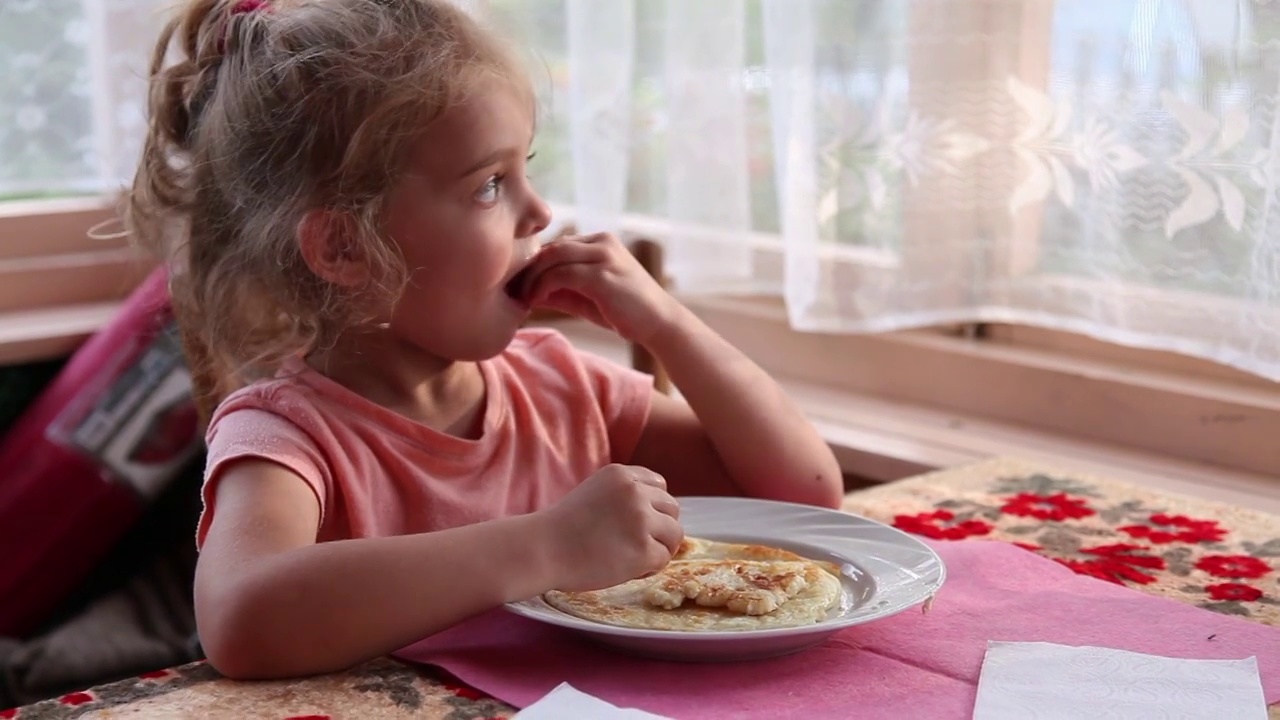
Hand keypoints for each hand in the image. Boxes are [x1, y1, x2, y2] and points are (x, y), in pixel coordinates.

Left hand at [519, 233, 678, 345]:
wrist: (658, 323)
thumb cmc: (624, 311)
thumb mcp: (587, 297)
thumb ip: (560, 290)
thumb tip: (526, 293)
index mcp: (600, 241)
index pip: (557, 245)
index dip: (534, 263)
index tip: (518, 283)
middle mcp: (602, 242)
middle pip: (552, 247)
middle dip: (528, 268)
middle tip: (512, 288)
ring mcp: (603, 256)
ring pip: (553, 256)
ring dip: (532, 277)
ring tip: (521, 296)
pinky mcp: (603, 274)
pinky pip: (562, 274)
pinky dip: (543, 286)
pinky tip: (535, 300)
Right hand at [539, 464, 682, 591]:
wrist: (542, 550)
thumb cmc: (561, 529)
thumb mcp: (594, 492)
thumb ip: (623, 495)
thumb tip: (657, 514)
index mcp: (622, 474)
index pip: (659, 485)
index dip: (651, 507)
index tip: (633, 523)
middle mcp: (635, 491)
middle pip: (672, 508)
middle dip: (658, 527)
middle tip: (634, 544)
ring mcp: (641, 520)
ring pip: (674, 533)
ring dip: (658, 547)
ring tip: (632, 557)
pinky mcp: (643, 549)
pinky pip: (664, 559)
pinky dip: (650, 568)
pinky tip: (627, 569)